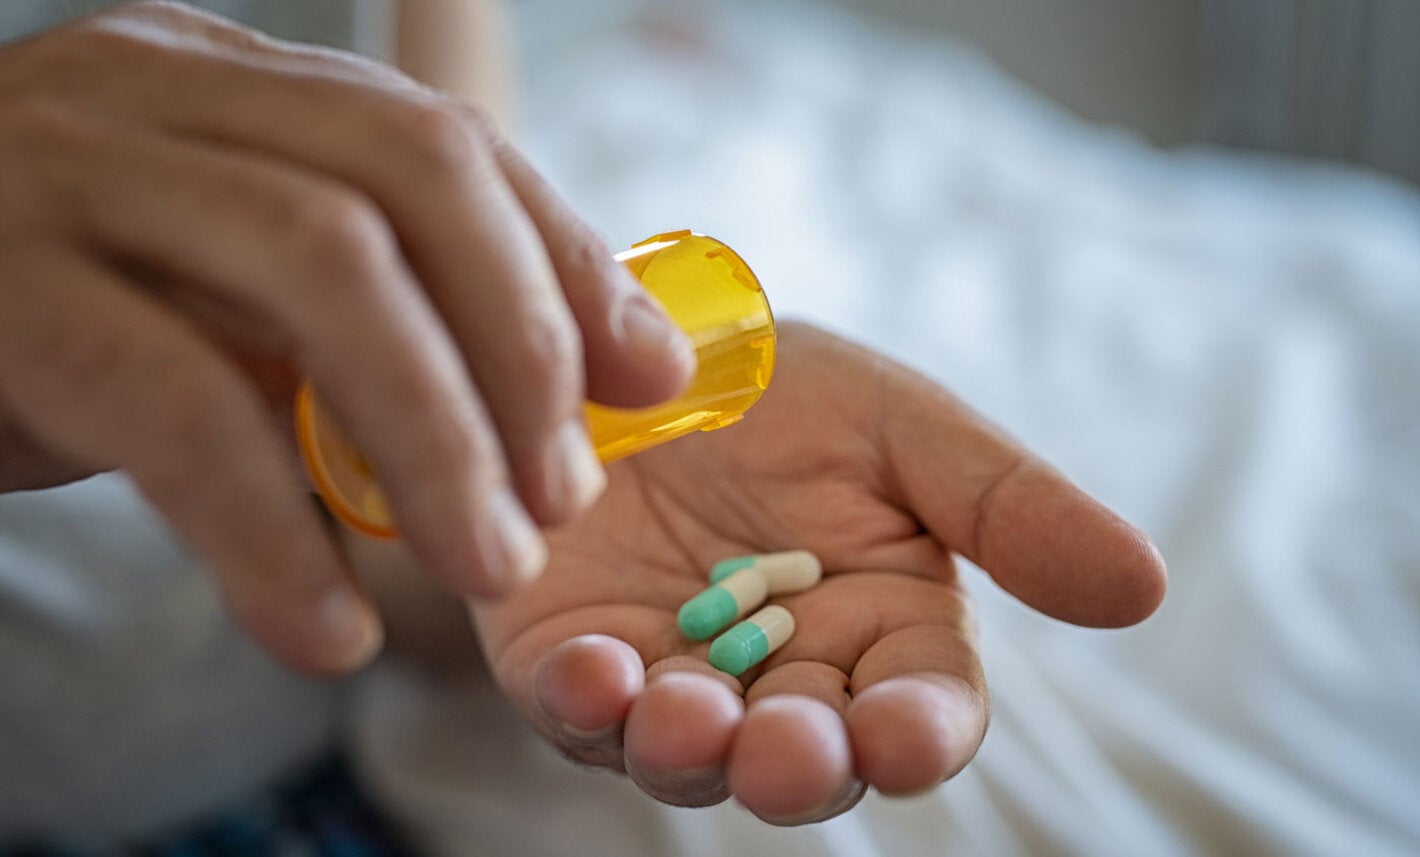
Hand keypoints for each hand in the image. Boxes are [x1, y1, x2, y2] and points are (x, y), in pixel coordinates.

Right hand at [0, 2, 691, 671]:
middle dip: (518, 344)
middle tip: (564, 497)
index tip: (646, 382)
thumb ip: (387, 312)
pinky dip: (273, 530)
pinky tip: (323, 629)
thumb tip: (605, 377)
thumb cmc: (65, 326)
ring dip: (434, 438)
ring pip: (319, 269)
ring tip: (487, 566)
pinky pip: (176, 408)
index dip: (566, 263)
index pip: (443, 142)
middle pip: (405, 179)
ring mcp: (64, 172)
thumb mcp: (233, 297)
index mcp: (233, 84)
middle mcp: (155, 93)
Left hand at [474, 322, 1165, 823]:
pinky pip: (574, 707)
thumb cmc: (780, 387)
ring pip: (689, 753)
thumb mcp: (902, 425)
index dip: (915, 735)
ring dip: (690, 749)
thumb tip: (1144, 586)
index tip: (901, 736)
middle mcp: (779, 676)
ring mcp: (670, 678)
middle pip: (806, 757)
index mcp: (880, 627)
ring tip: (686, 712)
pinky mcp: (569, 659)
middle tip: (789, 749)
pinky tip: (590, 671)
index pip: (919, 710)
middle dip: (798, 765)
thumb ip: (1006, 507)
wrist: (635, 347)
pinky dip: (583, 702)